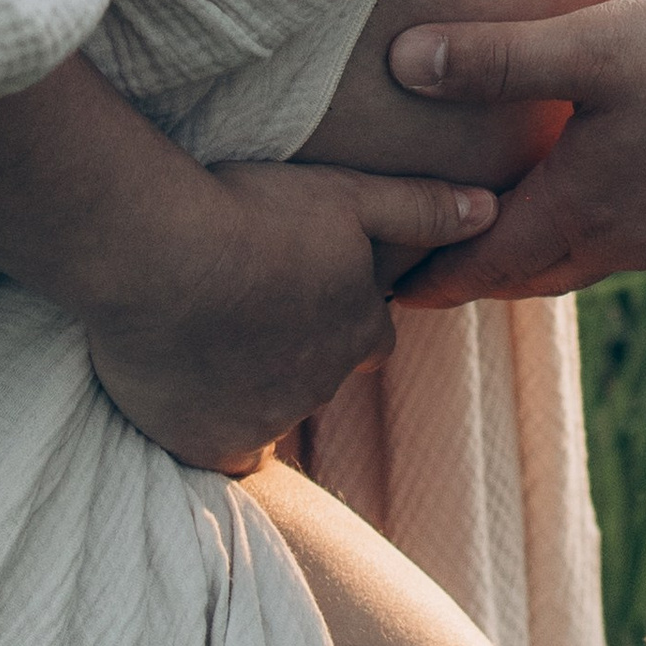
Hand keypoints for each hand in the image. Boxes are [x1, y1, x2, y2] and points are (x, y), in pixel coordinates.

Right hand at [81, 158, 492, 473]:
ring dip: (252, 382)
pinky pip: (222, 451)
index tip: (303, 285)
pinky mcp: (208, 446)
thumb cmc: (251, 213)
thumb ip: (420, 208)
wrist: (155, 254)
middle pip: (320, 374)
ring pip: (271, 410)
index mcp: (360, 332)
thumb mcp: (347, 193)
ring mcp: (265, 423)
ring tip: (209, 333)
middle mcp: (322, 387)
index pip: (370, 337)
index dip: (341, 312)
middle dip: (297, 348)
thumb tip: (490, 212)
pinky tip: (187, 389)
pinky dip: (211, 426)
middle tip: (251, 305)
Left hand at [383, 0, 645, 302]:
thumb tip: (401, 65)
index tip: (393, 290)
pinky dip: (602, 233)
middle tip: (441, 269)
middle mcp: (622, 242)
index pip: (482, 264)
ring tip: (519, 229)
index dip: (432, 278)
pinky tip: (617, 194)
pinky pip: (639, 242)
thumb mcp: (591, 47)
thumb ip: (500, 59)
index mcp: (576, 210)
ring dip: (543, 254)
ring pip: (588, 260)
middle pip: (531, 274)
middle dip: (481, 275)